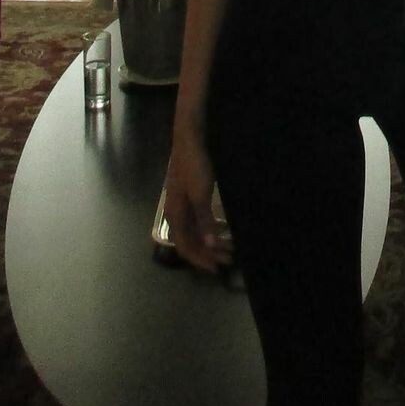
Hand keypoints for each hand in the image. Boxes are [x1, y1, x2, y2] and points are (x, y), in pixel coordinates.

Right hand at [162, 128, 234, 273]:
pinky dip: (210, 227)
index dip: (199, 260)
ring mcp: (182, 202)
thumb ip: (204, 220)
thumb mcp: (201, 194)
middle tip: (229, 258)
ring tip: (229, 245)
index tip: (217, 268)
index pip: (184, 246)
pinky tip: (222, 227)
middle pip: (190, 240)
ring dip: (211, 240)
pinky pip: (199, 219)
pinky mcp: (191, 193)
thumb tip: (208, 246)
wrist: (190, 137)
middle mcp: (176, 211)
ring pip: (195, 230)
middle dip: (208, 252)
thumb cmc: (195, 165)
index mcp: (175, 214)